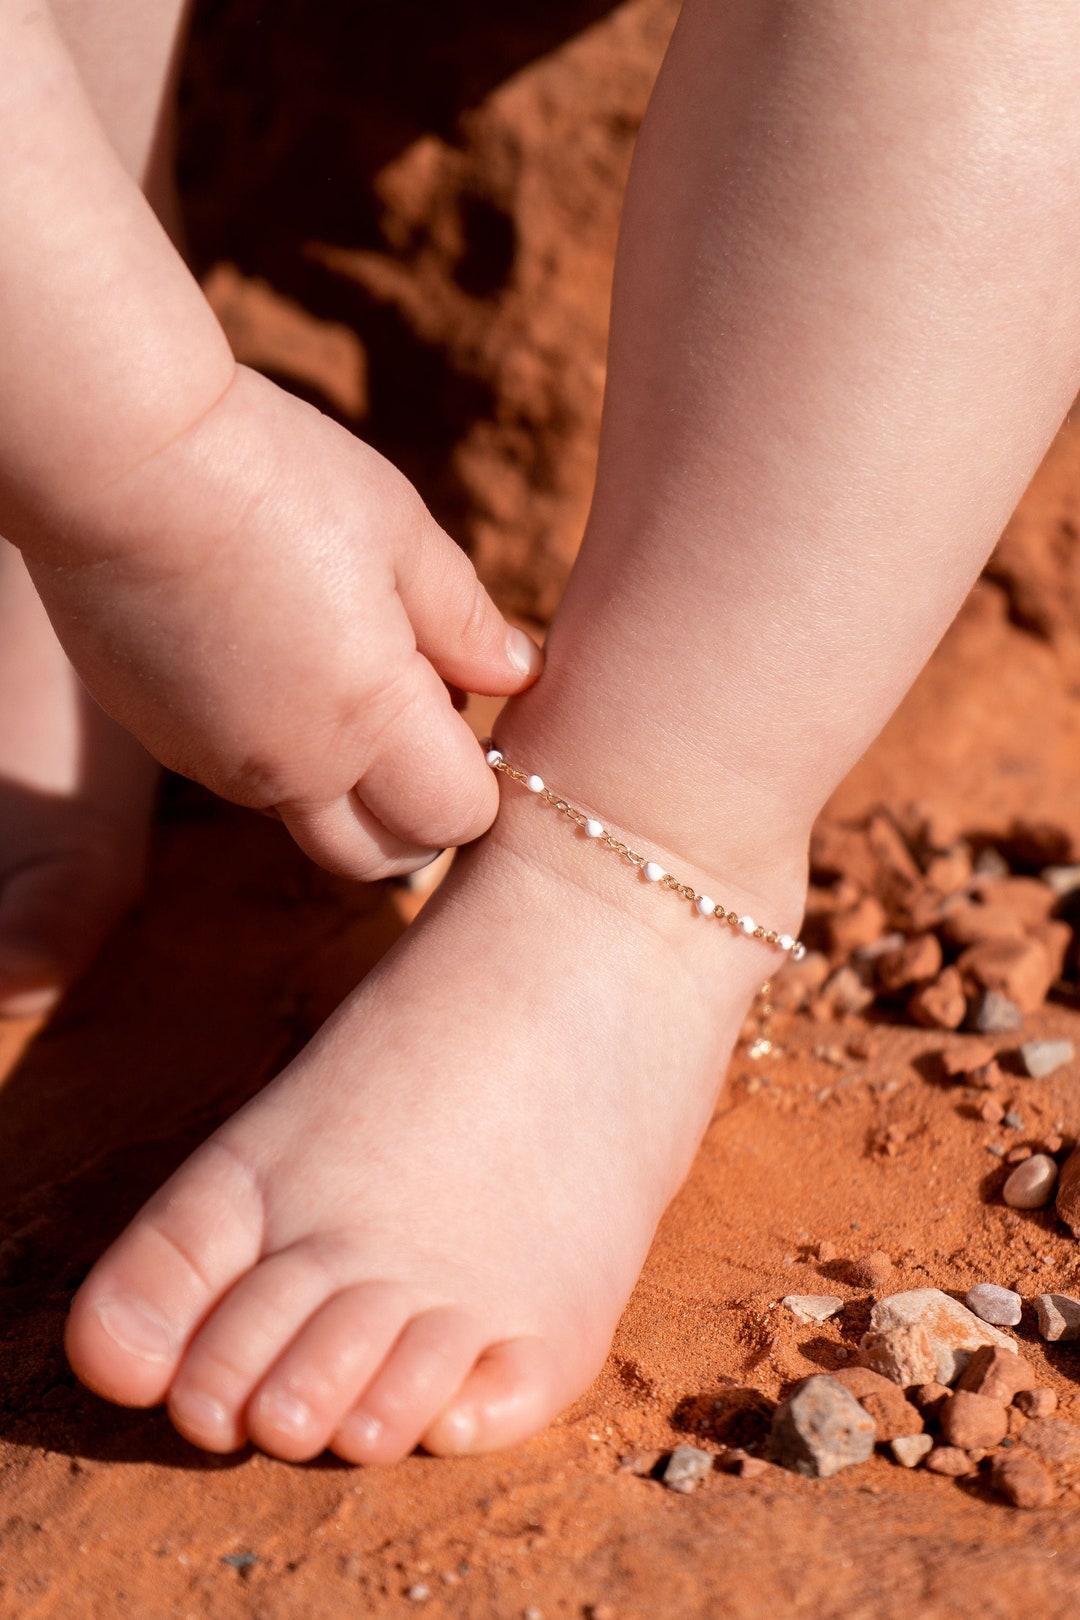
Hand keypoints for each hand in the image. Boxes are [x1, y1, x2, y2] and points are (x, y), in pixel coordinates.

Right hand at [24, 367, 541, 878]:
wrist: (121, 458)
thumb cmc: (279, 479)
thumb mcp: (401, 533)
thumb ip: (465, 621)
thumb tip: (517, 674)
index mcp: (371, 721)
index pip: (456, 818)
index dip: (477, 782)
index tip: (469, 718)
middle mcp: (291, 769)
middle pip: (377, 858)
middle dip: (416, 820)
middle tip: (422, 733)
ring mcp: (216, 763)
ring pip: (303, 818)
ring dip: (343, 784)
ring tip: (342, 673)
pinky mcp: (160, 739)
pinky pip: (238, 778)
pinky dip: (274, 750)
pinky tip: (269, 658)